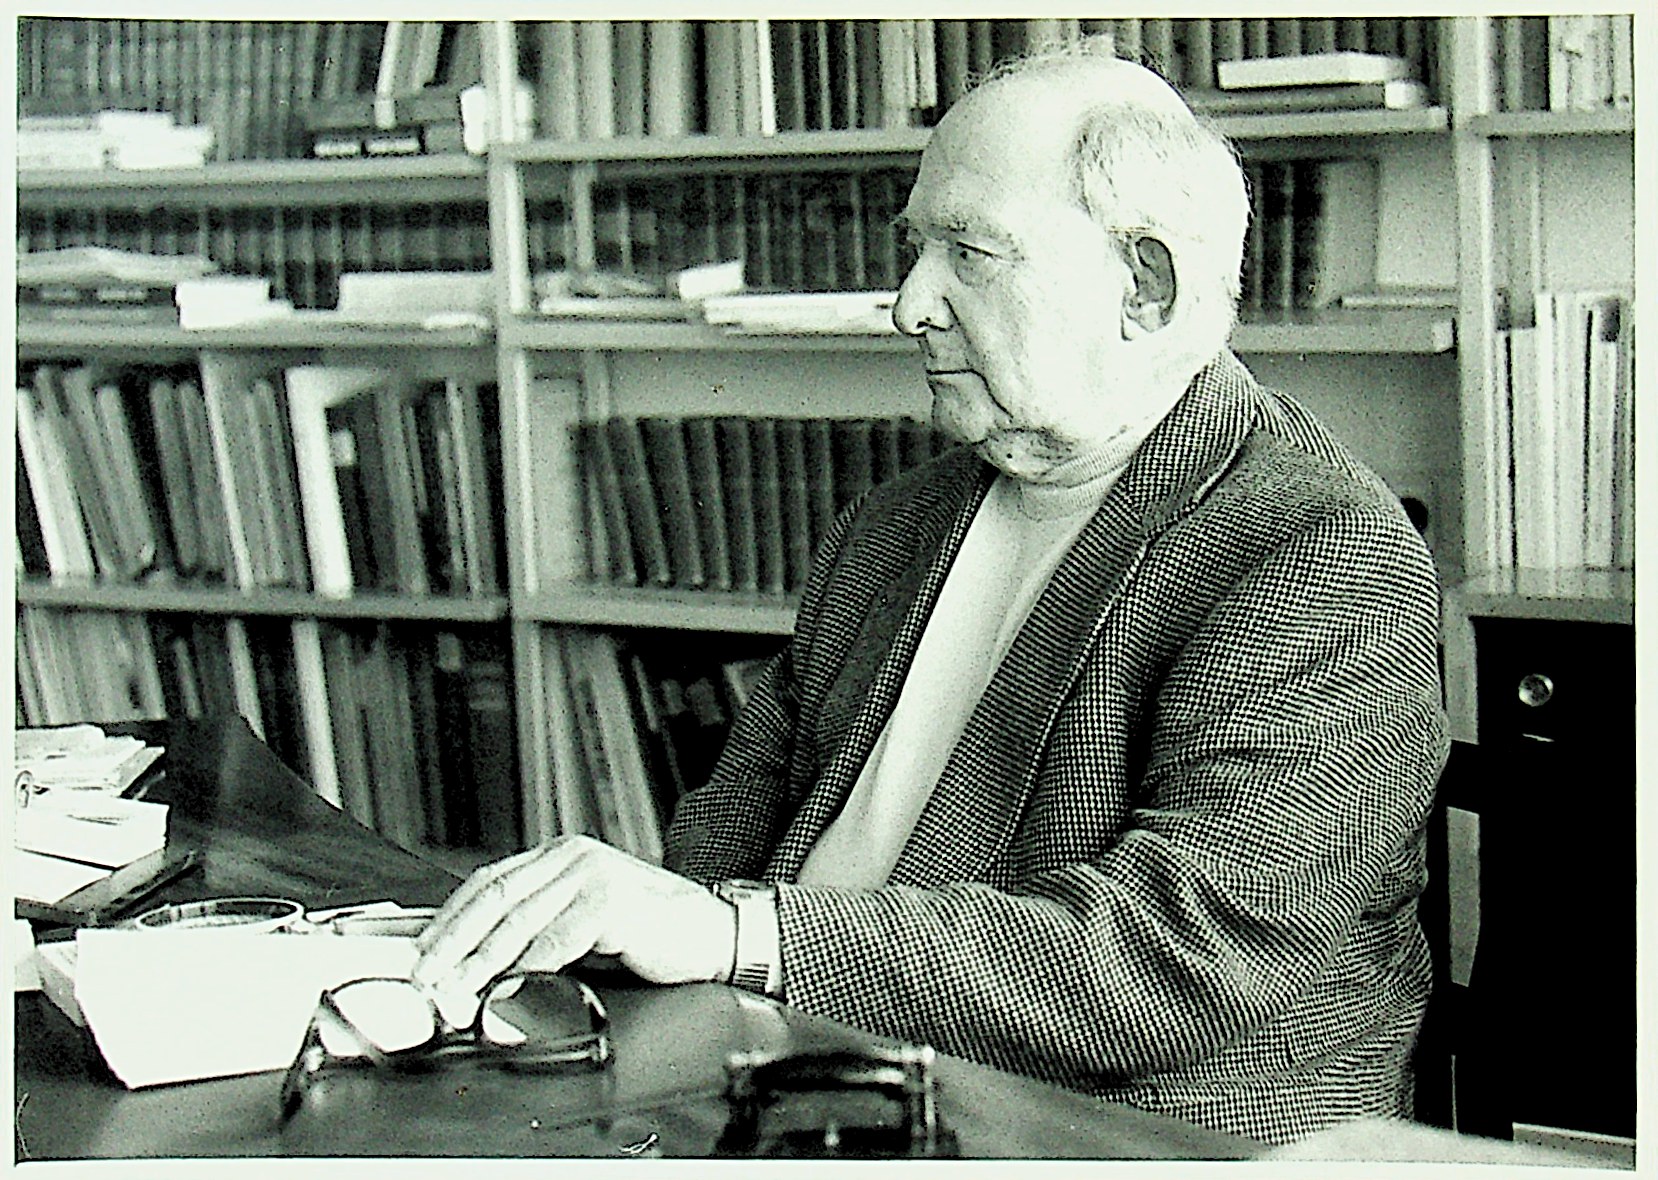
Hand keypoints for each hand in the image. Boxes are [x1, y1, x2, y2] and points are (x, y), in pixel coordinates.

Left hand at [411, 835, 735, 999]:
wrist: (714, 934)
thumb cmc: (652, 934)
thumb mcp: (584, 922)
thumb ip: (540, 928)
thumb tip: (479, 962)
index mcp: (562, 855)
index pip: (489, 882)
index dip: (450, 918)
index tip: (422, 952)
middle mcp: (573, 856)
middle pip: (494, 897)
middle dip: (452, 941)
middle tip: (425, 974)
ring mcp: (592, 874)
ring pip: (519, 920)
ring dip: (480, 961)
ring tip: (455, 988)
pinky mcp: (612, 901)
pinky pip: (557, 939)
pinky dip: (526, 967)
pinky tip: (506, 986)